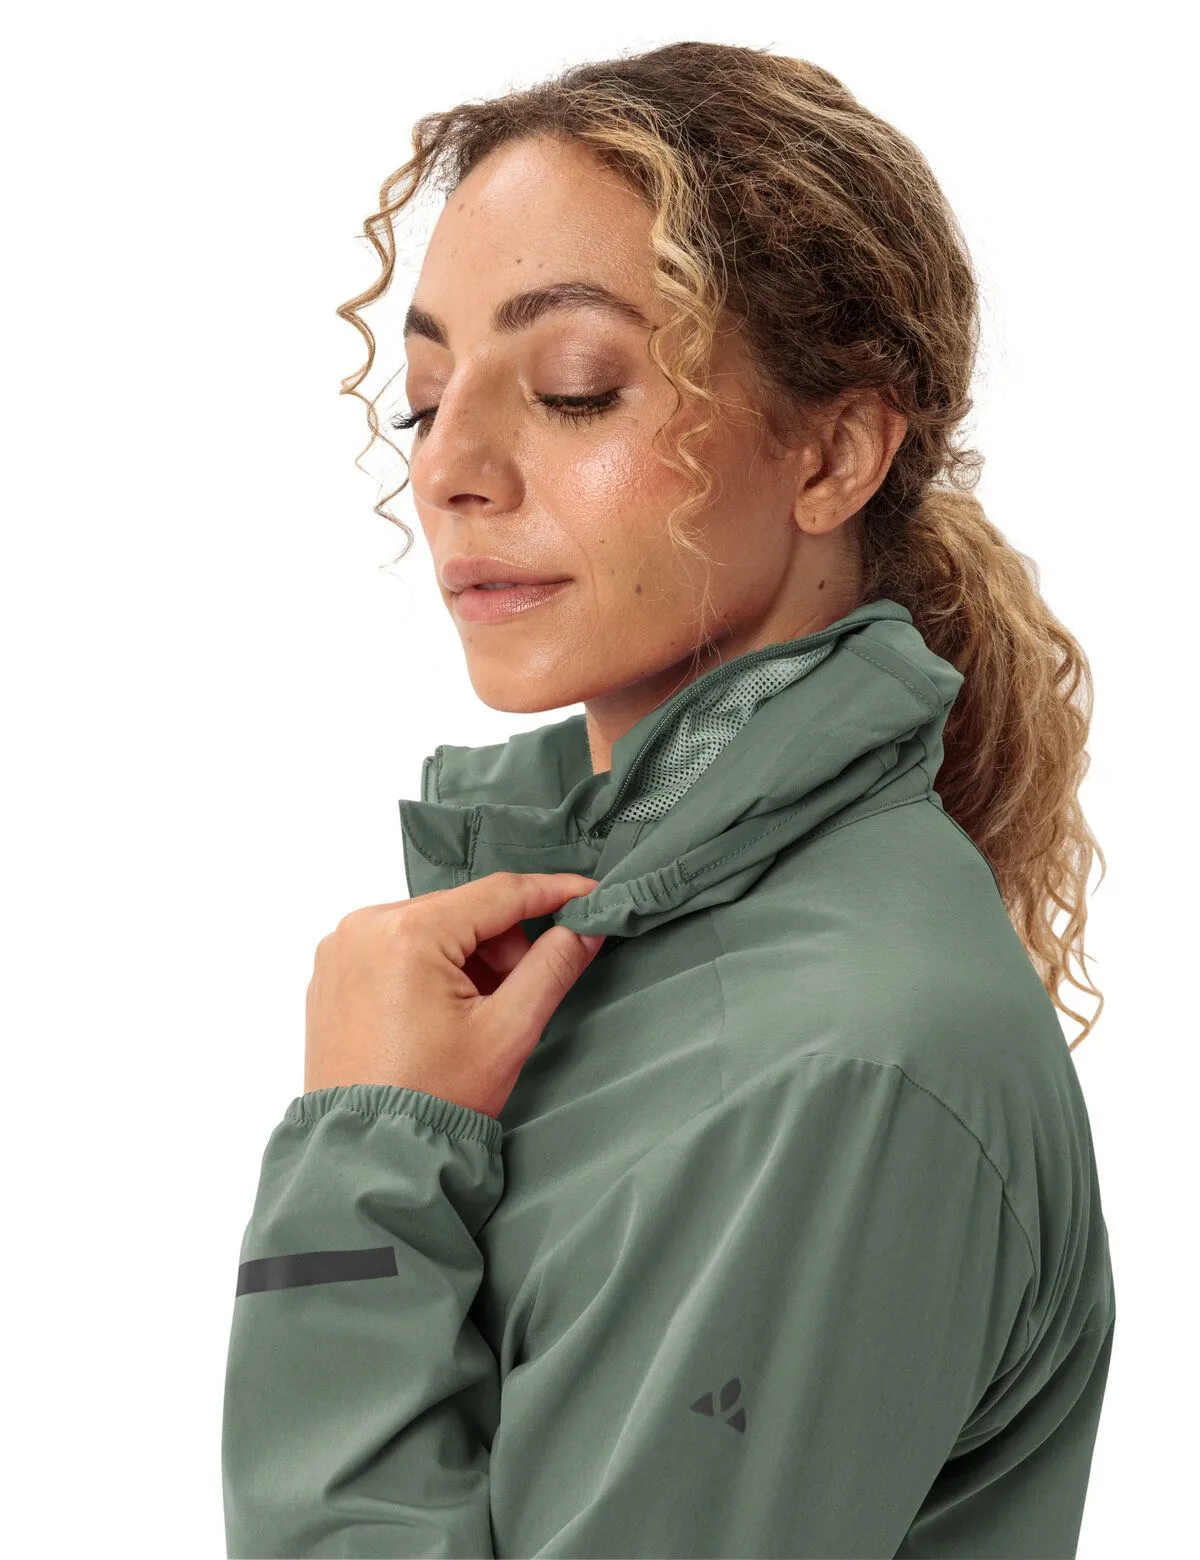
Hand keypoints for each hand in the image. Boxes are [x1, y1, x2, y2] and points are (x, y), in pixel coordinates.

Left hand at [303, 871, 605, 1116]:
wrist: (368, 1157)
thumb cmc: (432, 1100)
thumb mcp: (508, 1032)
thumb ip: (553, 967)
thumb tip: (586, 926)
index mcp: (408, 933)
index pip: (499, 892)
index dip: (553, 892)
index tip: (591, 896)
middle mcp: (365, 926)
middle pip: (464, 909)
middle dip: (504, 945)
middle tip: (516, 996)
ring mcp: (342, 947)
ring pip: (433, 926)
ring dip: (468, 957)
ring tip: (473, 1016)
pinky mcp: (332, 971)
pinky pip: (397, 945)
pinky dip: (430, 967)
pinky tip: (440, 1015)